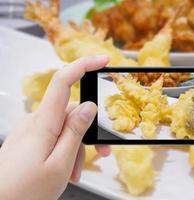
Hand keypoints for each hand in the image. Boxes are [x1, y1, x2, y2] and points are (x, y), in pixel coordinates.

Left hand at [0, 56, 108, 199]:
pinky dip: (65, 149)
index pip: (64, 82)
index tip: (102, 60)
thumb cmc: (23, 192)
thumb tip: (89, 107)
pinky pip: (55, 136)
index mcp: (43, 124)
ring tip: (75, 171)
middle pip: (72, 113)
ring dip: (77, 146)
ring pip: (65, 127)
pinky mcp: (30, 139)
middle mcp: (35, 122)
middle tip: (100, 153)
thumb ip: (75, 132)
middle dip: (88, 131)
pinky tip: (66, 168)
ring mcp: (31, 130)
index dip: (84, 66)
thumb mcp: (59, 164)